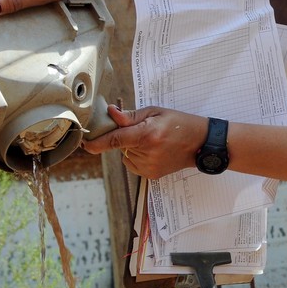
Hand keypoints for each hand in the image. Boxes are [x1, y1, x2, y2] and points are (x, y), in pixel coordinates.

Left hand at [82, 105, 207, 178]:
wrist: (201, 144)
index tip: (85, 143)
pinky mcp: (151, 175)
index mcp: (147, 134)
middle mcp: (147, 153)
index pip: (115, 140)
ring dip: (133, 148)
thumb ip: (131, 116)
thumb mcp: (156, 112)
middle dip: (125, 137)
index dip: (97, 142)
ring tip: (154, 141)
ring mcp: (149, 166)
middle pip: (120, 145)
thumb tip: (111, 114)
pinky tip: (155, 151)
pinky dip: (138, 157)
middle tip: (145, 130)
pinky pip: (133, 164)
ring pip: (126, 155)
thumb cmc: (180, 124)